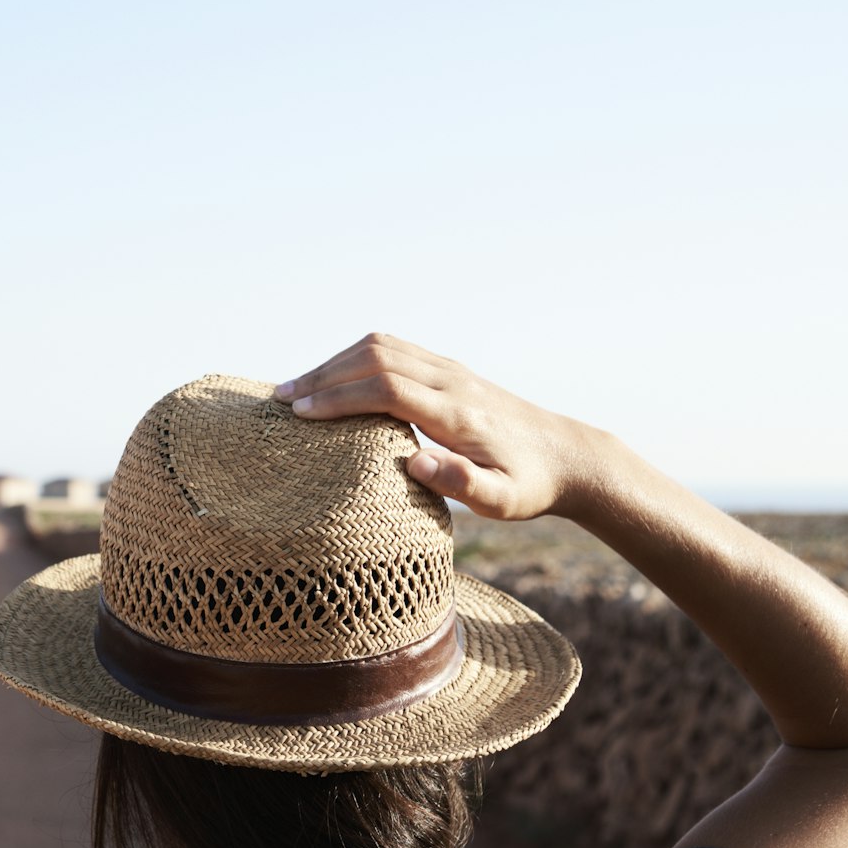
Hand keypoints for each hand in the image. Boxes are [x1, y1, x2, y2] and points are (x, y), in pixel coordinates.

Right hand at [272, 333, 603, 520]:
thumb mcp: (504, 502)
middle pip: (376, 357)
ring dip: (334, 363)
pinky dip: (353, 359)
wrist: (569, 456)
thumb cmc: (530, 486)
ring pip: (381, 346)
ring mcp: (450, 369)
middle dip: (322, 375)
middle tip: (279, 398)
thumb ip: (463, 485)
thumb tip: (416, 461)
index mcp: (458, 413)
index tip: (298, 414)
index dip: (338, 397)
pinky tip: (332, 381)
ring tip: (295, 389)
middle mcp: (452, 381)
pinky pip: (392, 350)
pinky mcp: (448, 369)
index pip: (386, 389)